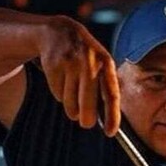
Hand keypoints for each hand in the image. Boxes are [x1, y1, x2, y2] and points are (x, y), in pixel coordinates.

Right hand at [38, 16, 119, 135]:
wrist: (59, 32)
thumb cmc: (86, 57)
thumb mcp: (100, 65)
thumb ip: (105, 88)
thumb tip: (108, 121)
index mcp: (106, 63)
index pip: (111, 95)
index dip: (112, 116)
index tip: (110, 133)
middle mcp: (89, 62)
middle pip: (87, 103)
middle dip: (87, 118)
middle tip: (86, 124)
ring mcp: (69, 62)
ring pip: (70, 102)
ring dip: (71, 107)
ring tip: (73, 97)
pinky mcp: (53, 65)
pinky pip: (58, 94)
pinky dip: (60, 94)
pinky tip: (62, 81)